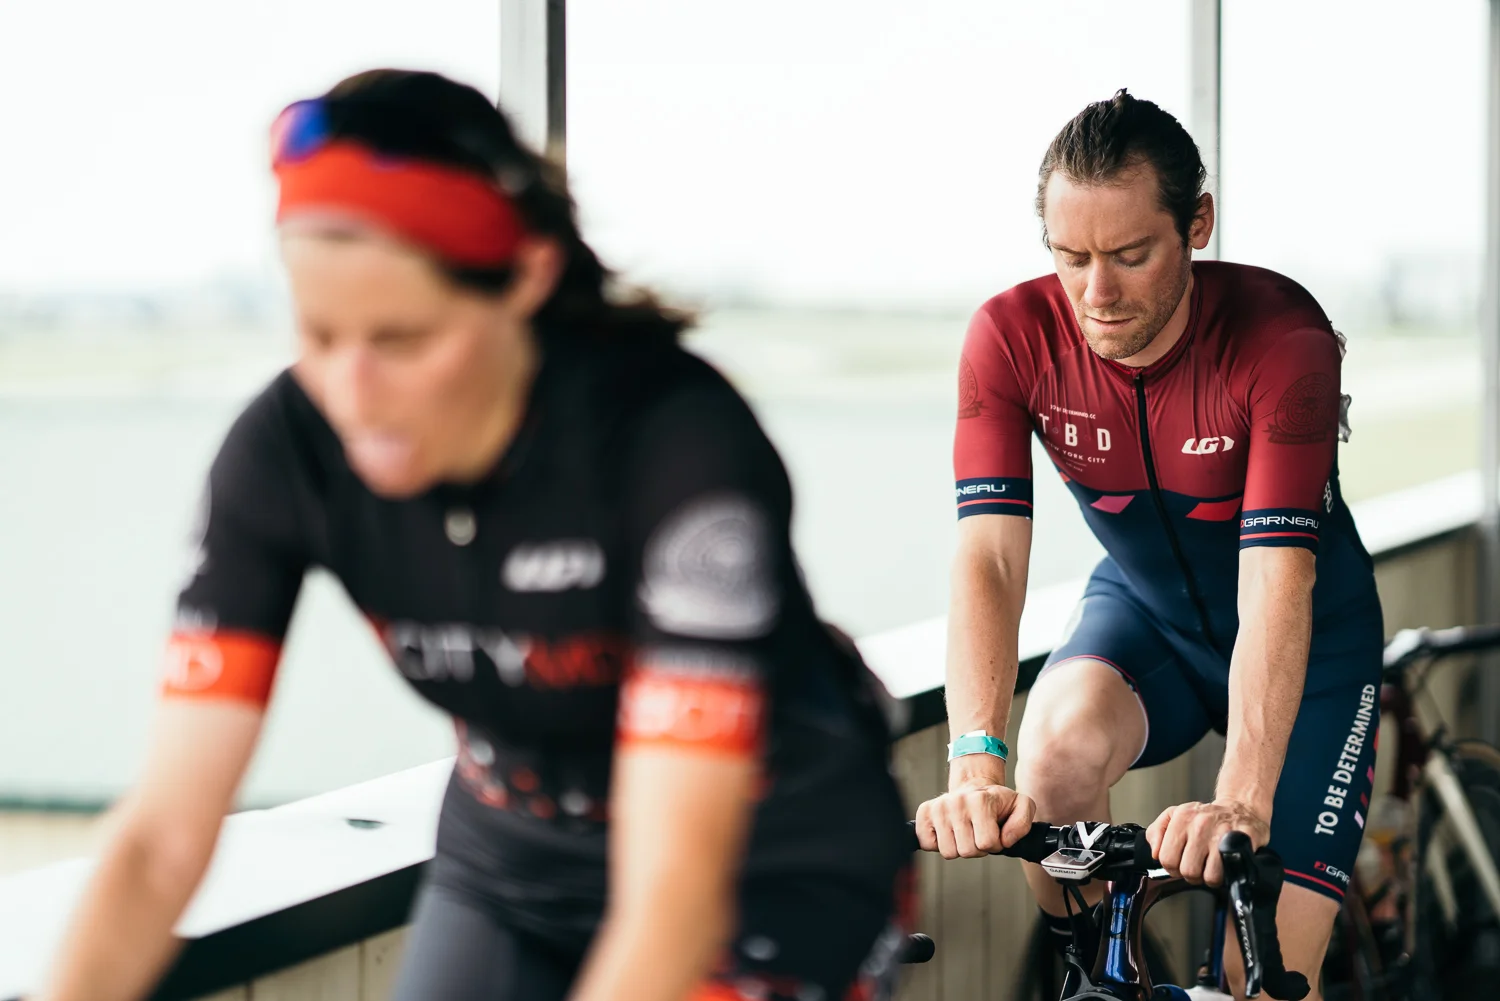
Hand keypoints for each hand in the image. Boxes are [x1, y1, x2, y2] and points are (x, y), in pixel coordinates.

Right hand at [914, 782, 1036, 859]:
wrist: (973, 786)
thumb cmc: (996, 801)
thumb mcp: (1021, 806)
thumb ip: (1022, 824)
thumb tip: (1005, 840)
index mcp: (980, 800)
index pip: (987, 844)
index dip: (994, 845)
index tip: (994, 833)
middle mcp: (956, 802)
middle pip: (967, 851)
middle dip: (977, 848)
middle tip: (978, 833)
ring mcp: (937, 807)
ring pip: (948, 852)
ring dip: (959, 847)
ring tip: (964, 832)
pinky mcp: (923, 813)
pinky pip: (927, 845)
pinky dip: (938, 844)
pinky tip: (949, 832)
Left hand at [1146, 799, 1269, 885]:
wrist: (1239, 809)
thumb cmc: (1205, 817)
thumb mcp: (1175, 816)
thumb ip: (1157, 832)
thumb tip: (1155, 853)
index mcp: (1182, 818)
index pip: (1167, 859)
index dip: (1173, 867)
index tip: (1180, 862)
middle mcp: (1201, 824)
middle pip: (1188, 871)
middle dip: (1193, 874)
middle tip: (1198, 865)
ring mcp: (1223, 832)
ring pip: (1210, 876)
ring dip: (1211, 877)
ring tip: (1212, 866)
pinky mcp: (1244, 840)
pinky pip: (1231, 873)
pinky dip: (1228, 875)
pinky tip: (1226, 865)